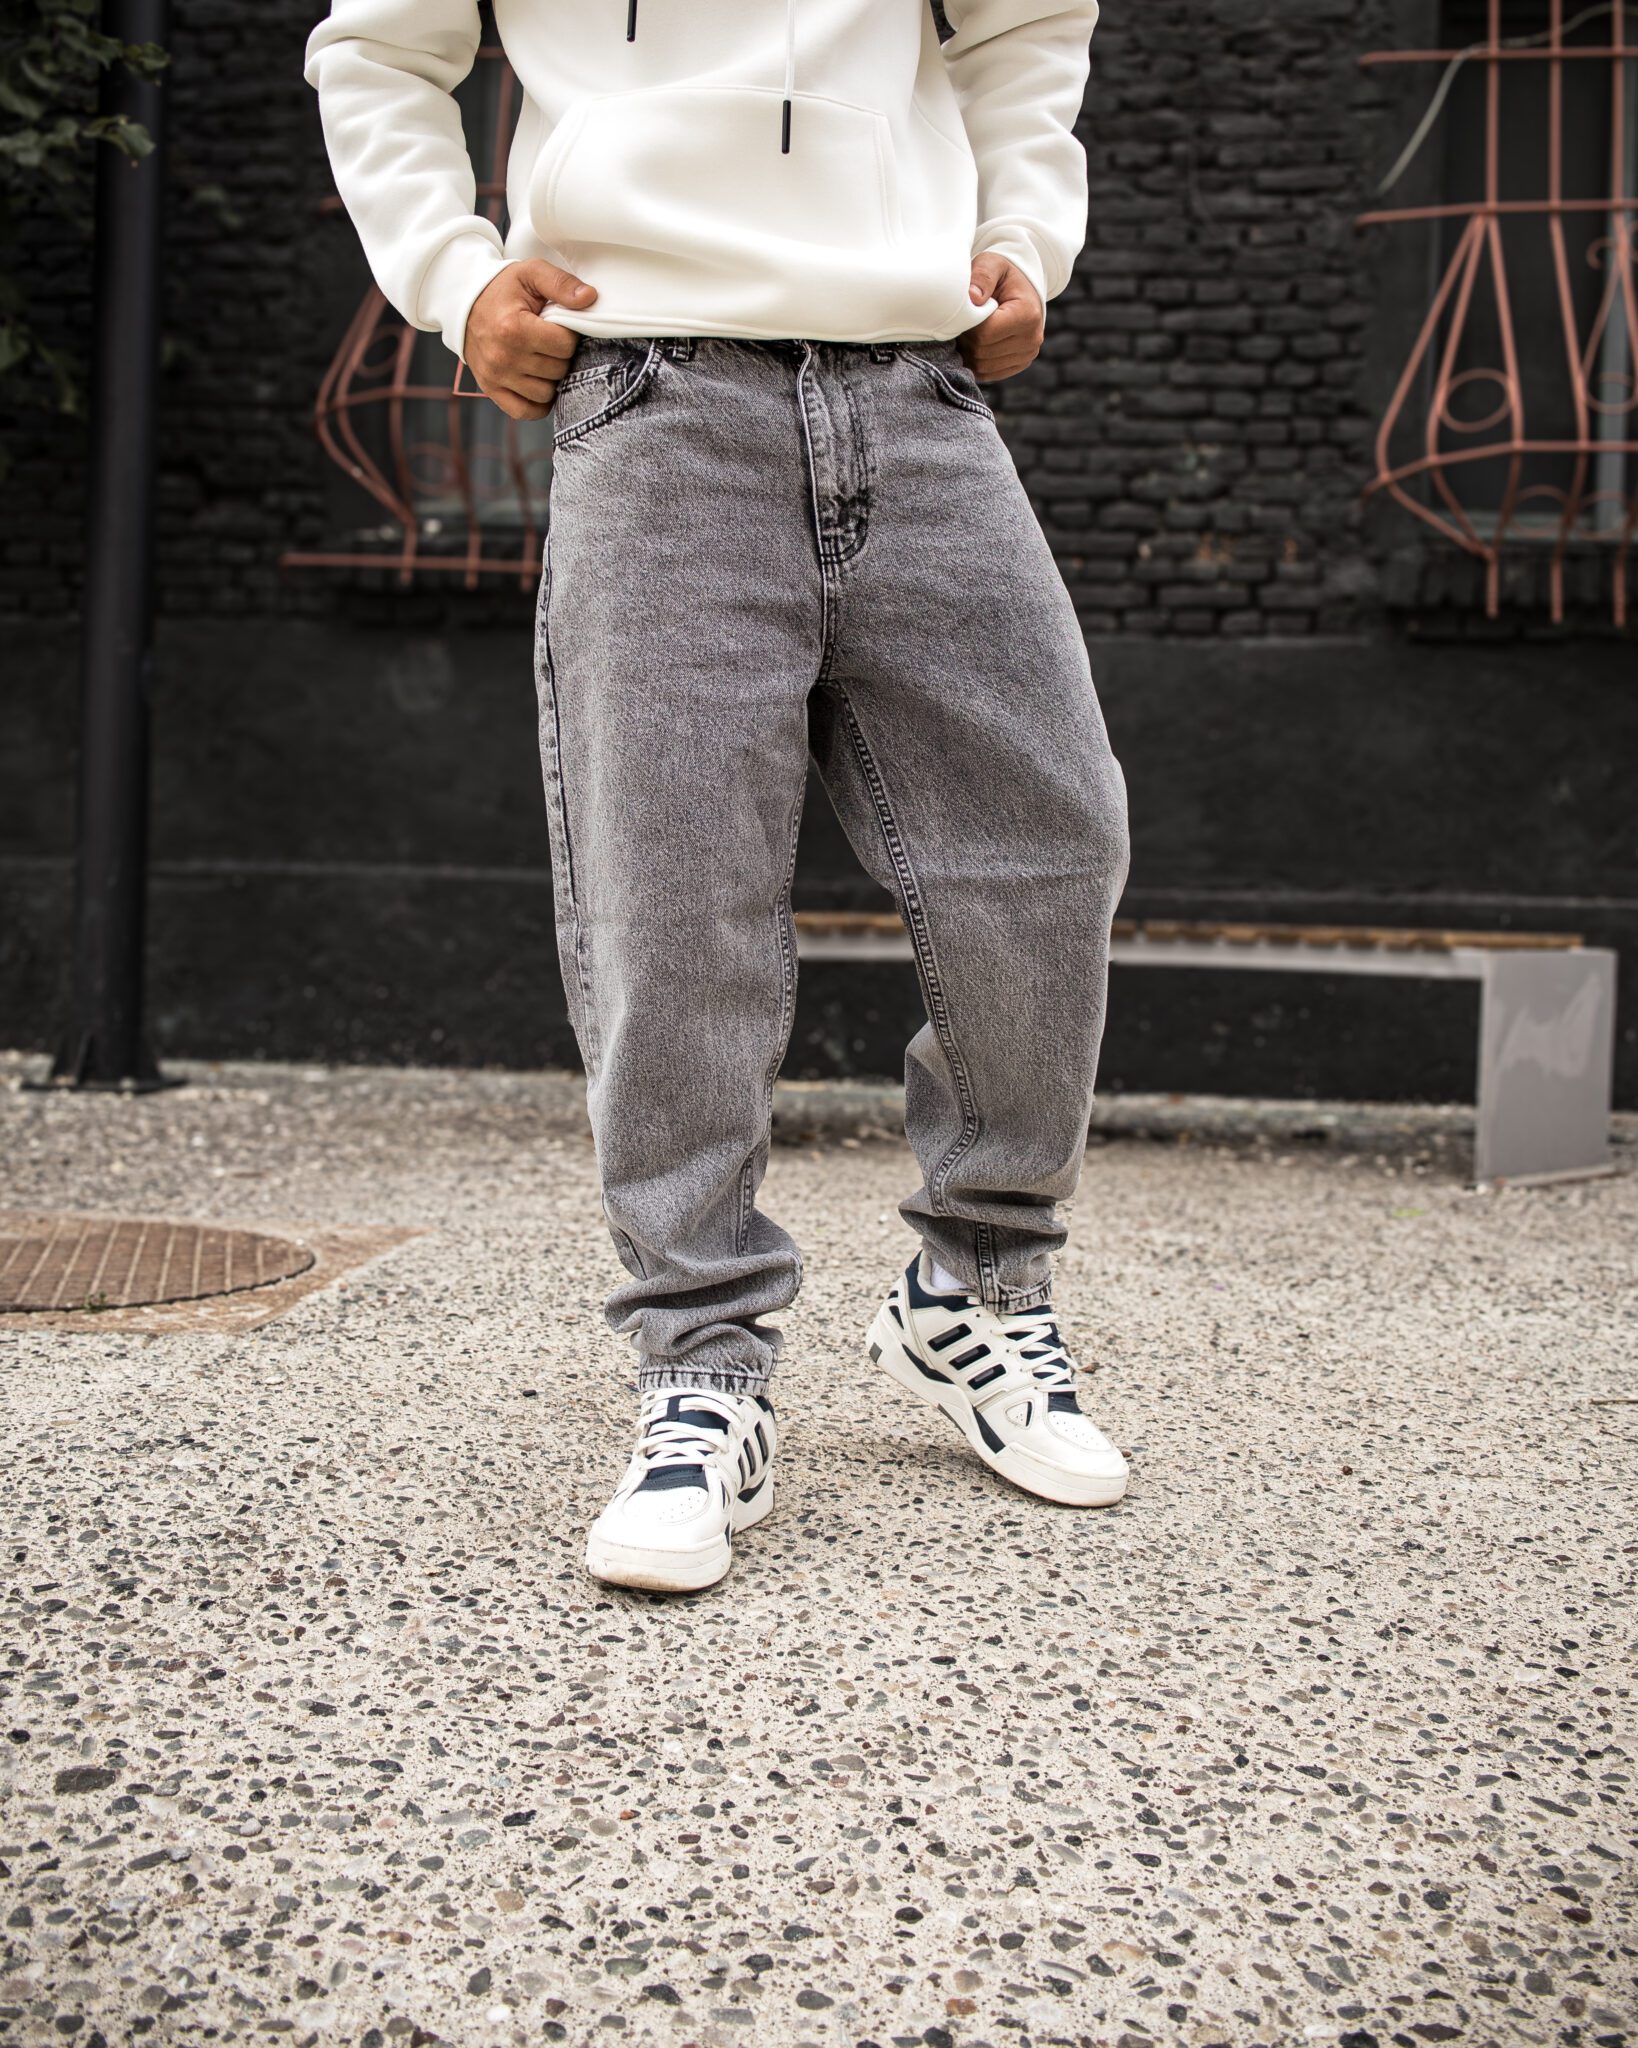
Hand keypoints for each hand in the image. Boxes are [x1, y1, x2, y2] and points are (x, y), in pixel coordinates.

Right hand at [462, 259, 597, 419]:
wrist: (464, 302)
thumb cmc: (502, 289)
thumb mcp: (531, 274)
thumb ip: (561, 283)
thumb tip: (590, 298)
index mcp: (513, 328)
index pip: (564, 345)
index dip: (568, 335)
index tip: (558, 326)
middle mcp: (503, 357)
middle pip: (558, 370)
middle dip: (560, 355)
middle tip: (549, 340)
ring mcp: (496, 377)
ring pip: (546, 393)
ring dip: (550, 378)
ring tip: (541, 357)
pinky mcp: (491, 390)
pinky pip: (525, 411)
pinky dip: (537, 402)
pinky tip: (537, 381)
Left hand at [958, 252, 1044, 381]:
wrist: (1022, 288)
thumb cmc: (1003, 275)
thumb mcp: (992, 264)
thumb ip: (981, 276)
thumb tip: (972, 298)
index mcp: (1027, 315)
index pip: (984, 333)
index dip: (967, 324)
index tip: (966, 310)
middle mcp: (1032, 339)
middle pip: (982, 352)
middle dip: (966, 338)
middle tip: (965, 320)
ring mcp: (1027, 355)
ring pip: (982, 366)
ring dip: (968, 351)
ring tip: (971, 329)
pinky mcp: (1019, 364)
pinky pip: (987, 374)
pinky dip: (975, 361)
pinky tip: (975, 343)